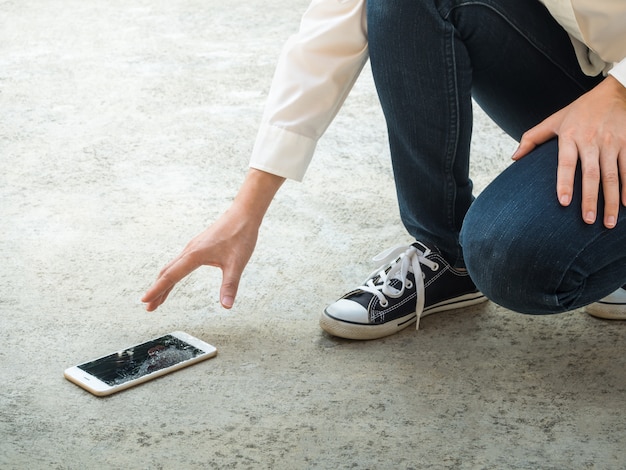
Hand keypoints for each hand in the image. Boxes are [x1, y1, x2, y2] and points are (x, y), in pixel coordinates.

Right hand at [141, 207, 258, 310]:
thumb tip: (227, 307)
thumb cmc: (240, 237)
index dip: (157, 290)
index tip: (145, 301)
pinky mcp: (198, 246)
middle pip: (167, 272)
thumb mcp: (237, 264)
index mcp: (194, 255)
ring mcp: (192, 247)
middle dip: (157, 290)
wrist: (243, 214)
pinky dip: (172, 274)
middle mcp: (189, 250)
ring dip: (163, 283)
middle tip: (148, 307)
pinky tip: (174, 280)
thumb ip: (230, 286)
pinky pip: (179, 262)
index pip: (171, 276)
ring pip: (172, 267)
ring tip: (158, 298)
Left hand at [512, 76, 625, 228]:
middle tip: (588, 221)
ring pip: (613, 176)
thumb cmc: (579, 111)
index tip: (563, 202)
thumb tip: (514, 158)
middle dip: (591, 200)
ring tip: (609, 222)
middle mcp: (592, 141)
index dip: (565, 183)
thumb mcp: (554, 121)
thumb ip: (532, 138)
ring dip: (611, 200)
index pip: (566, 164)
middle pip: (592, 175)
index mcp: (570, 137)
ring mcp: (612, 142)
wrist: (614, 93)